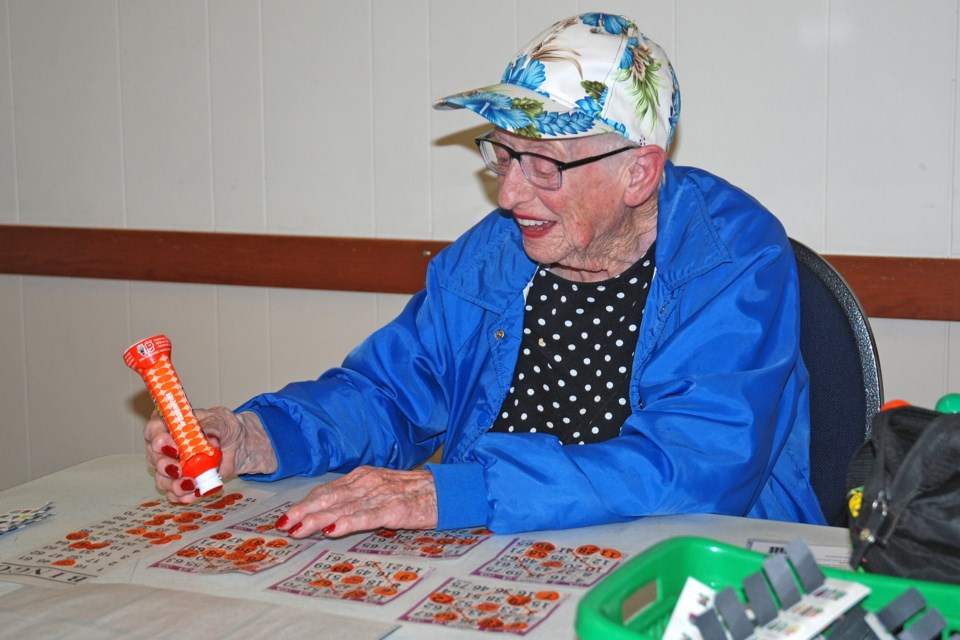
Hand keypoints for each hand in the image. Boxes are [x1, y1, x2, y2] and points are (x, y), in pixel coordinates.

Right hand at [144, 408, 275, 502]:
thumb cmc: (225, 428)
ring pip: (162, 478)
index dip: (158, 439)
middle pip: (153, 457)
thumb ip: (212, 426)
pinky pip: (175, 493)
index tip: (173, 447)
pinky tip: (195, 494)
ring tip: (192, 484)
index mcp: (172, 424)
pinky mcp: (181, 481)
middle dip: (164, 465)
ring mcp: (172, 466)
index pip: (153, 429)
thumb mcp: (222, 421)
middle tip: (178, 469)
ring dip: (174, 485)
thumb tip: (207, 439)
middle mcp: (166, 446)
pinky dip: (183, 496)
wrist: (239, 445)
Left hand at [276, 466, 437, 537]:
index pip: (328, 490)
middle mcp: (368, 482)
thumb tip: (332, 513)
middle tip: (283, 524)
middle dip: (303, 511)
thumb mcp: (382, 489)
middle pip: (329, 497)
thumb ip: (359, 497)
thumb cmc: (415, 492)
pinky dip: (347, 523)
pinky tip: (332, 530)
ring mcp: (380, 494)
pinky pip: (366, 517)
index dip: (306, 503)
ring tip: (298, 529)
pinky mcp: (395, 509)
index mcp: (363, 476)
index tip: (287, 516)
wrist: (447, 490)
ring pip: (342, 508)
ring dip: (317, 519)